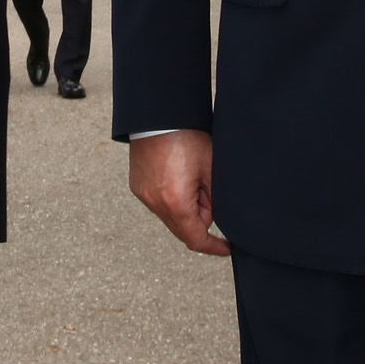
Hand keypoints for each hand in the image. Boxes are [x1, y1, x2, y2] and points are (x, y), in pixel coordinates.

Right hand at [129, 129, 230, 255]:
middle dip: (199, 219)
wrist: (158, 116)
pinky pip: (158, 203)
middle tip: (207, 191)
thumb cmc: (187, 137)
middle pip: (183, 229)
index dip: (214, 246)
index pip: (196, 239)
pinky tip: (177, 176)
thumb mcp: (211, 169)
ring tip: (191, 178)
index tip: (227, 247)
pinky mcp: (137, 187)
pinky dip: (171, 199)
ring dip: (184, 208)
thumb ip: (215, 200)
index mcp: (176, 202)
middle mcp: (155, 204)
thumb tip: (214, 217)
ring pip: (170, 216)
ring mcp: (144, 196)